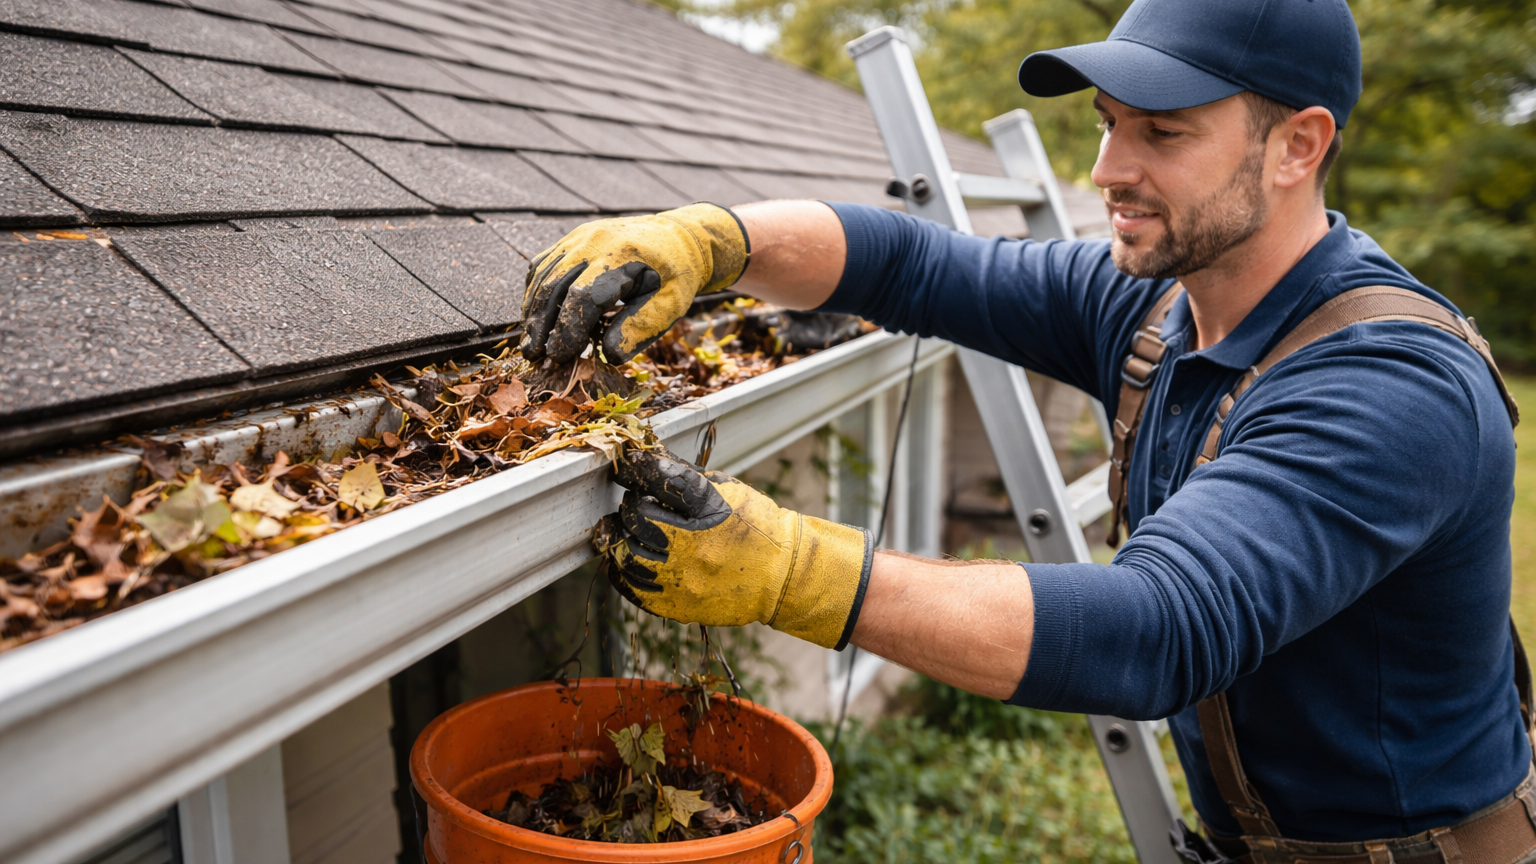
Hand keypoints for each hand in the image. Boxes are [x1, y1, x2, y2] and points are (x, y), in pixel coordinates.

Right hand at [518, 203, 749, 363]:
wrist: (679, 237)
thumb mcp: (670, 305)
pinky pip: (545, 264)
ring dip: (533, 311)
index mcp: (622, 257)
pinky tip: (534, 315)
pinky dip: (536, 291)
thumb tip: (609, 356)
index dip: (567, 329)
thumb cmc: (676, 276)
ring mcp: (581, 237)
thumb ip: (640, 328)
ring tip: (529, 341)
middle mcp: (595, 241)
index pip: (584, 297)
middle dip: (542, 325)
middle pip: (555, 286)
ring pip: (544, 275)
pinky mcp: (574, 239)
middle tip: (533, 356)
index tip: (558, 356)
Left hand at [593, 450, 871, 649]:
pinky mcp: (675, 605)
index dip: (638, 468)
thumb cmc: (756, 528)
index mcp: (711, 510)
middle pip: (637, 516)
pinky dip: (622, 568)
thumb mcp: (729, 491)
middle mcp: (694, 546)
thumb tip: (646, 462)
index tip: (628, 464)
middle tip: (641, 503)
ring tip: (632, 530)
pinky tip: (629, 556)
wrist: (782, 577)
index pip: (661, 480)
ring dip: (623, 536)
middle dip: (633, 505)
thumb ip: (686, 478)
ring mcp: (682, 580)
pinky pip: (631, 586)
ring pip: (626, 553)